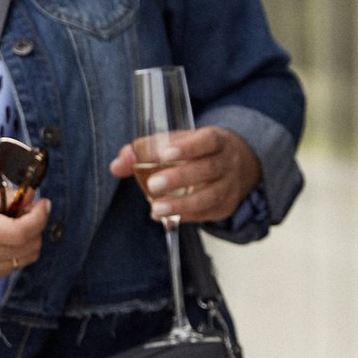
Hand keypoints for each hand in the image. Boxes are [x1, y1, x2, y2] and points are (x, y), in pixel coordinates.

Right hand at [0, 181, 49, 303]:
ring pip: (26, 258)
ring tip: (10, 223)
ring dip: (28, 239)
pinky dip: (16, 251)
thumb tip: (29, 196)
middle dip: (36, 225)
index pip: (23, 232)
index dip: (40, 216)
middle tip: (25, 209)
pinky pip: (13, 266)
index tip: (42, 202)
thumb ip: (0, 195)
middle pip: (30, 246)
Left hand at [109, 126, 261, 224]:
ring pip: (211, 196)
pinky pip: (207, 213)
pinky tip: (165, 217)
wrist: (238, 166)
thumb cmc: (198, 152)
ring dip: (182, 204)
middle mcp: (228, 163)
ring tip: (156, 209)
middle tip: (153, 184)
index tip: (165, 154)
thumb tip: (118, 165)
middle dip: (180, 177)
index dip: (188, 147)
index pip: (208, 140)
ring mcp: (230, 186)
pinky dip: (185, 216)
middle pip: (208, 168)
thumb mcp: (179, 143)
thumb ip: (145, 151)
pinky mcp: (225, 207)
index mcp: (217, 140)